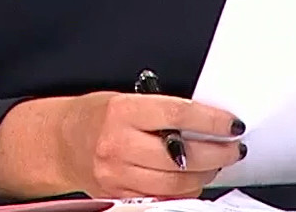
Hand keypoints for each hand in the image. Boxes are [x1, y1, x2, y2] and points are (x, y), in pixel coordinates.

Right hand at [52, 91, 246, 197]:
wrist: (62, 142)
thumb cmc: (97, 116)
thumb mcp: (126, 98)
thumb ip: (162, 110)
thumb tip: (206, 120)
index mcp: (122, 112)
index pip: (178, 115)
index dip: (212, 121)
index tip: (232, 124)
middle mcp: (118, 145)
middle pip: (181, 157)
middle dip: (217, 154)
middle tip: (233, 148)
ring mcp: (118, 175)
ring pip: (175, 183)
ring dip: (204, 175)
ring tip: (216, 163)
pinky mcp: (119, 196)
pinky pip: (161, 198)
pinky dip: (183, 190)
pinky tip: (192, 179)